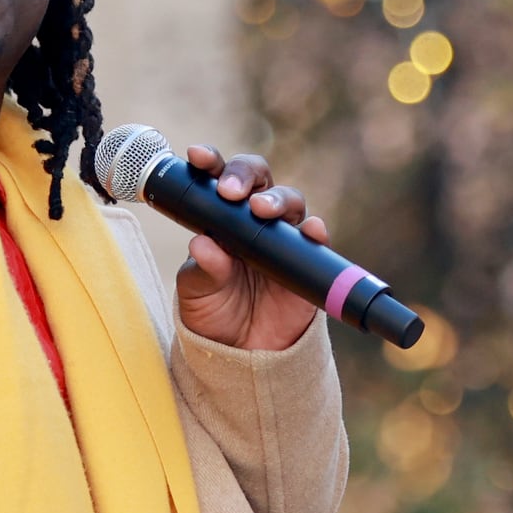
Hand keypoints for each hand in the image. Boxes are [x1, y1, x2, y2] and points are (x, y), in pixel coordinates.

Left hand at [172, 146, 329, 352]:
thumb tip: (204, 244)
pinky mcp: (307, 262)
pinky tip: (311, 230)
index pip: (218, 179)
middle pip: (259, 179)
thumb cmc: (213, 314)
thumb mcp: (196, 293)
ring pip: (290, 202)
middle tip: (231, 192)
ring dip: (278, 199)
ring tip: (262, 210)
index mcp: (221, 218)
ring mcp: (283, 238)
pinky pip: (316, 240)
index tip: (198, 156)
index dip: (211, 162)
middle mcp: (254, 220)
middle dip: (245, 175)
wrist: (241, 356)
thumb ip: (201, 270)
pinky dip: (316, 232)